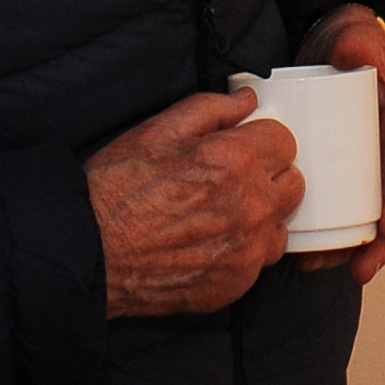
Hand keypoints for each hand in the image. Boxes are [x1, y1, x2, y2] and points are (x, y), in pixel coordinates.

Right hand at [90, 90, 303, 317]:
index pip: (285, 141)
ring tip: (222, 216)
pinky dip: (243, 252)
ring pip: (281, 225)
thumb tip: (248, 100)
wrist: (91, 254)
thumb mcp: (158, 131)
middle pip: (294, 183)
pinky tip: (211, 245)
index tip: (244, 149)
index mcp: (236, 161)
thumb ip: (211, 109)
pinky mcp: (237, 283)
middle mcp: (251, 206)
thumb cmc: (117, 190)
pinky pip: (260, 262)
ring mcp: (247, 249)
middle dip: (269, 177)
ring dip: (261, 218)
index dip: (261, 142)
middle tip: (233, 181)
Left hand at [290, 7, 384, 286]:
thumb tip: (355, 53)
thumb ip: (360, 44)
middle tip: (360, 269)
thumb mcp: (359, 41)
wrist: (337, 51)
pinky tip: (311, 256)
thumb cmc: (355, 49)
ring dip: (354, 250)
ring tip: (321, 267)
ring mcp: (374, 168)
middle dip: (382, 244)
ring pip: (373, 218)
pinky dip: (336, 237)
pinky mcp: (353, 175)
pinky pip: (351, 212)